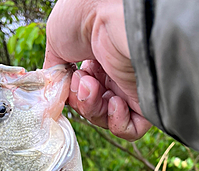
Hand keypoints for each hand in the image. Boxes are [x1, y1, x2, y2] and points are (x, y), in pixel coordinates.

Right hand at [44, 0, 150, 140]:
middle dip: (80, 100)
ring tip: (92, 86)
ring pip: (107, 118)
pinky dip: (118, 124)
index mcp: (96, 59)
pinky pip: (132, 129)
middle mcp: (114, 73)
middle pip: (92, 107)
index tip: (66, 81)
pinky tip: (114, 103)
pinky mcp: (144, 97)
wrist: (107, 9)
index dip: (70, 93)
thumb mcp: (56, 43)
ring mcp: (129, 86)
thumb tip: (53, 95)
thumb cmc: (83, 14)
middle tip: (80, 82)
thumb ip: (55, 73)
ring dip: (92, 109)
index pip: (81, 92)